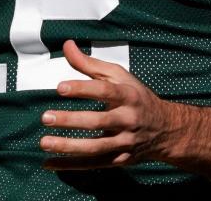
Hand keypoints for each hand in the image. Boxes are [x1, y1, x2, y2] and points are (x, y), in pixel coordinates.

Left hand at [39, 40, 171, 169]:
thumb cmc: (136, 97)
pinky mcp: (120, 160)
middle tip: (46, 117)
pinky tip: (49, 163)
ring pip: (95, 148)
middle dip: (71, 120)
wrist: (166, 129)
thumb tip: (67, 45)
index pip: (105, 91)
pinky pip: (94, 165)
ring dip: (68, 146)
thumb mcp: (118, 76)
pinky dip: (71, 165)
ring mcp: (125, 143)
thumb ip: (90, 63)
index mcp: (128, 95)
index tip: (59, 88)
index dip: (82, 89)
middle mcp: (128, 120)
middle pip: (98, 122)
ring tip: (44, 142)